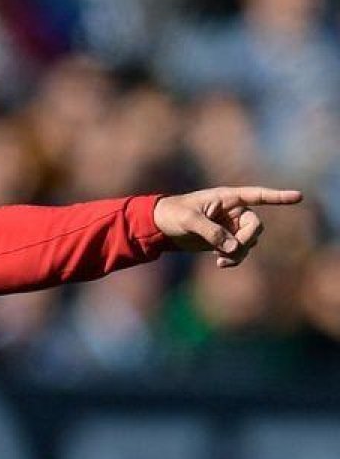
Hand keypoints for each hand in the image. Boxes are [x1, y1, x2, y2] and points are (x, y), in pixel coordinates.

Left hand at [153, 186, 301, 267]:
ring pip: (249, 242)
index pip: (257, 195)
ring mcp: (230, 226)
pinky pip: (240, 251)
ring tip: (220, 260)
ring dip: (239, 253)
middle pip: (255, 226)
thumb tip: (234, 247)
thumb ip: (211, 232)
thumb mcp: (189, 221)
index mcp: (226, 198)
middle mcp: (233, 211)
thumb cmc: (172, 214)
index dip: (278, 197)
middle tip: (231, 251)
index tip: (298, 197)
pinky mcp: (225, 240)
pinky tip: (219, 262)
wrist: (159, 226)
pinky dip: (234, 258)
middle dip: (246, 240)